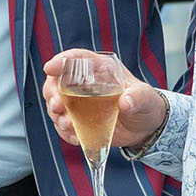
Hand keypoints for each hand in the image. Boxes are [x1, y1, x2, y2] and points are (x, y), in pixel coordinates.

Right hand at [42, 49, 167, 147]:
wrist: (145, 127)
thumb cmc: (145, 105)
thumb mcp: (145, 98)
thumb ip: (138, 97)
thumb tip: (126, 101)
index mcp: (100, 69)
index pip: (77, 58)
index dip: (61, 61)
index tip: (49, 68)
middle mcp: (84, 83)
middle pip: (57, 81)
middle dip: (52, 92)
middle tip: (57, 105)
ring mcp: (78, 102)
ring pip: (56, 103)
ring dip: (56, 114)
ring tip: (67, 124)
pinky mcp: (77, 119)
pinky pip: (63, 124)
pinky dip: (64, 131)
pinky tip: (75, 137)